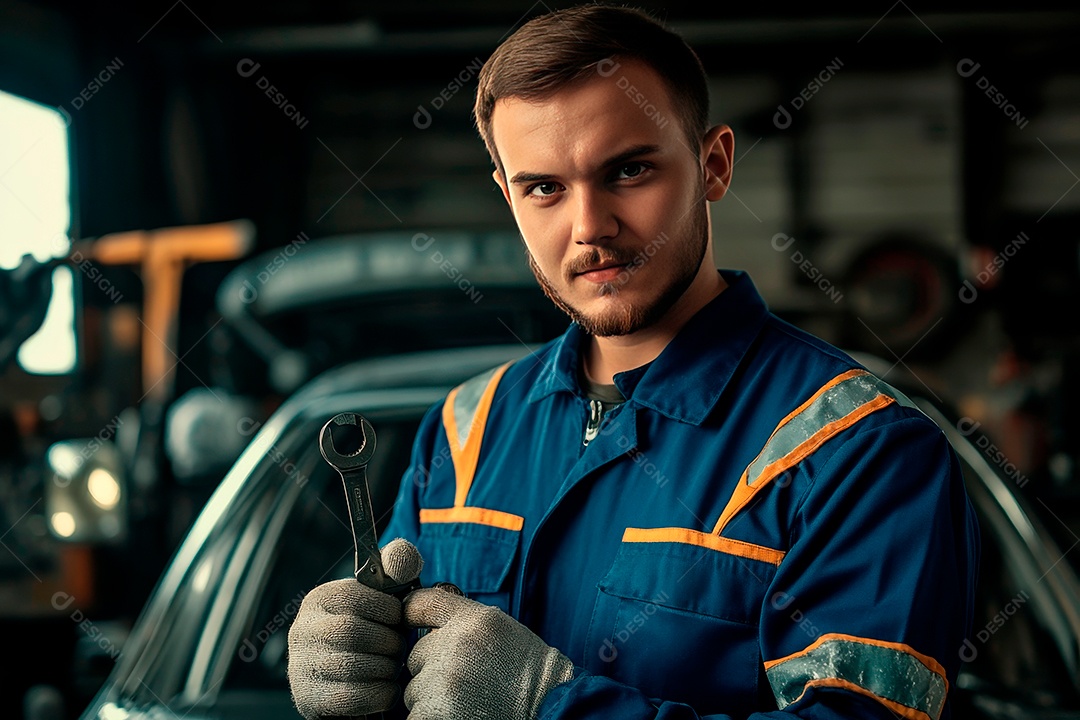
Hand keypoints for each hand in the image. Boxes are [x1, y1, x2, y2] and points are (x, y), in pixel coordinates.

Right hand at [287, 538, 422, 718]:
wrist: (347, 683)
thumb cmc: (372, 634)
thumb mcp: (381, 600)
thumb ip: (395, 571)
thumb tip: (401, 553)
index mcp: (319, 600)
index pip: (353, 596)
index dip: (386, 609)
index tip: (397, 620)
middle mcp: (302, 630)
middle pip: (351, 632)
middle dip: (387, 642)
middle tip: (398, 648)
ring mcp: (301, 666)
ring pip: (352, 666)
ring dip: (385, 669)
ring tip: (392, 667)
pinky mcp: (309, 698)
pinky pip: (352, 696)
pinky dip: (379, 694)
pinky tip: (386, 689)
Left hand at [403, 587, 574, 719]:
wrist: (551, 706)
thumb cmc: (527, 672)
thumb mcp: (501, 629)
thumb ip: (463, 619)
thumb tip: (420, 611)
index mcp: (475, 619)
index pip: (422, 603)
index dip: (410, 614)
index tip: (409, 622)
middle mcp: (457, 645)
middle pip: (416, 655)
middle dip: (432, 668)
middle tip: (467, 679)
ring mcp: (445, 680)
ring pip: (414, 689)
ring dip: (431, 697)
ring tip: (468, 700)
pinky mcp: (436, 712)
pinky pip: (416, 715)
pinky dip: (431, 716)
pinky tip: (458, 714)